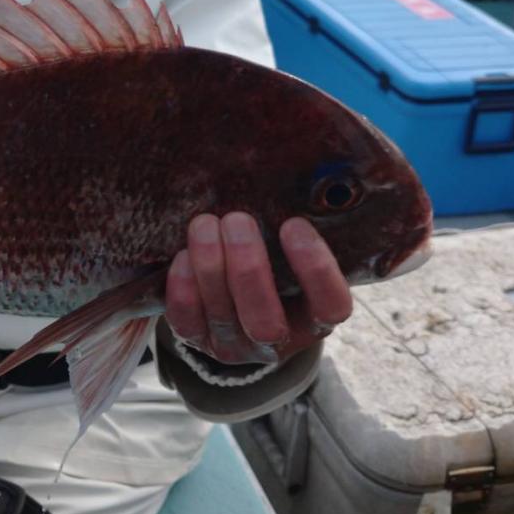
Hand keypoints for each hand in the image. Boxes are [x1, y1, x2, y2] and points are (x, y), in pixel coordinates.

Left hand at [164, 213, 352, 365]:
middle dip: (248, 268)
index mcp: (314, 319)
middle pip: (266, 321)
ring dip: (211, 268)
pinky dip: (183, 289)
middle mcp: (278, 342)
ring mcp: (235, 346)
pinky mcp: (197, 341)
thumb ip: (296, 228)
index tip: (293, 225)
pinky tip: (183, 255)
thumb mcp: (291, 251)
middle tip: (237, 219)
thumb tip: (305, 167)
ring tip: (204, 224)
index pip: (330, 307)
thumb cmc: (272, 259)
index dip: (316, 270)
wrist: (228, 296)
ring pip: (224, 318)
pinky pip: (186, 323)